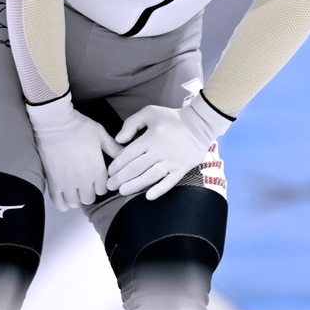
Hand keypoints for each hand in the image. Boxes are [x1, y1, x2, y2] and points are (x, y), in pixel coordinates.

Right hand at [26, 95, 122, 210]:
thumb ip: (114, 148)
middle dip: (90, 192)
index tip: (99, 178)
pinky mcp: (53, 182)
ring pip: (75, 203)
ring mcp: (67, 183)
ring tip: (76, 189)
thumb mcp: (102, 135)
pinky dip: (63, 203)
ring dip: (77, 198)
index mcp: (97, 171)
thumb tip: (126, 155)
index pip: (104, 190)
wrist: (56, 123)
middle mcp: (83, 181)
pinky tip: (66, 198)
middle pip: (90, 198)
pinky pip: (58, 202)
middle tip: (87, 183)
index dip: (102, 185)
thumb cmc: (81, 127)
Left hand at [107, 92, 232, 199]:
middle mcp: (160, 151)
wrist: (200, 123)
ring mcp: (172, 161)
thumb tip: (118, 139)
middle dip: (120, 178)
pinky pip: (170, 182)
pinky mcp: (182, 168)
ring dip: (134, 185)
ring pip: (150, 176)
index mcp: (150, 138)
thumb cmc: (172, 118)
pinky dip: (159, 190)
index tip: (109, 171)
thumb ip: (132, 123)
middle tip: (110, 186)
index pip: (128, 154)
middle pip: (136, 168)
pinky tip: (148, 196)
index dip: (117, 164)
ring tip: (122, 191)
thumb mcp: (150, 112)